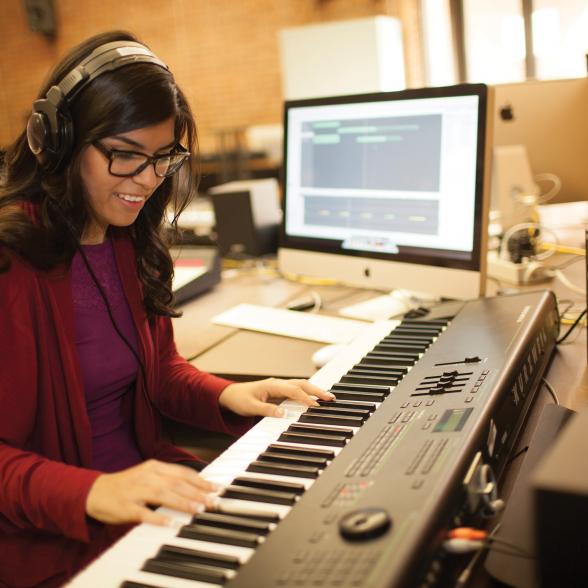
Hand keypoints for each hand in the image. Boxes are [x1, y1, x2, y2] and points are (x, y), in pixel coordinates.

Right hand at [86, 460, 217, 525]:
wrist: (94, 491)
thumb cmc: (126, 485)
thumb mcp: (148, 476)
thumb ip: (169, 479)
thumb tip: (196, 487)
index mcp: (154, 467)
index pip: (182, 473)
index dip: (200, 481)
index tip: (216, 489)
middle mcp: (146, 476)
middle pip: (176, 483)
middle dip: (197, 493)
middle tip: (212, 502)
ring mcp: (135, 491)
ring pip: (163, 495)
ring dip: (182, 503)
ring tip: (197, 510)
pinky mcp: (125, 506)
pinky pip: (143, 513)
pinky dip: (157, 518)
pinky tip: (170, 523)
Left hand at [218, 378, 334, 417]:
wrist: (229, 395)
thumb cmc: (239, 399)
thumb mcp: (250, 407)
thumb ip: (267, 410)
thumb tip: (283, 413)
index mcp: (272, 385)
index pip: (294, 390)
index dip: (305, 398)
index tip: (316, 406)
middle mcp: (277, 383)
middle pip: (302, 384)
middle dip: (316, 390)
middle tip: (330, 398)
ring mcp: (279, 386)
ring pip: (300, 385)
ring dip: (314, 390)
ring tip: (327, 398)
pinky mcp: (279, 391)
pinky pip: (296, 390)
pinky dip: (307, 393)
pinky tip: (314, 398)